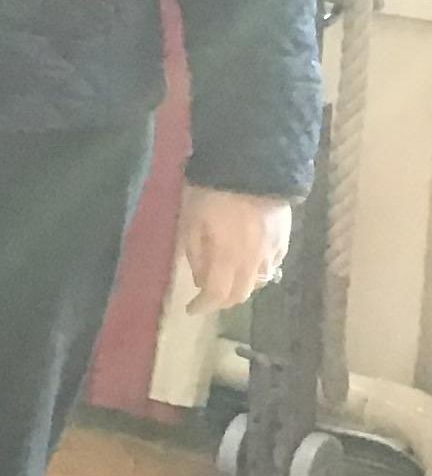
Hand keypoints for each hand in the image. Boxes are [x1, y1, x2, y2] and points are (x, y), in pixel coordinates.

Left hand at [181, 185, 295, 313]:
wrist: (252, 166)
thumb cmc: (212, 192)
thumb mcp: (191, 222)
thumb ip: (196, 254)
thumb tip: (200, 281)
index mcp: (228, 258)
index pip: (218, 295)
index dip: (204, 306)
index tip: (191, 308)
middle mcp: (254, 261)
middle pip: (241, 294)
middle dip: (222, 300)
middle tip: (207, 297)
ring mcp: (273, 251)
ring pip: (259, 282)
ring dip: (241, 287)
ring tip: (226, 281)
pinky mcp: (285, 239)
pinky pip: (272, 266)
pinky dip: (258, 272)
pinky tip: (248, 265)